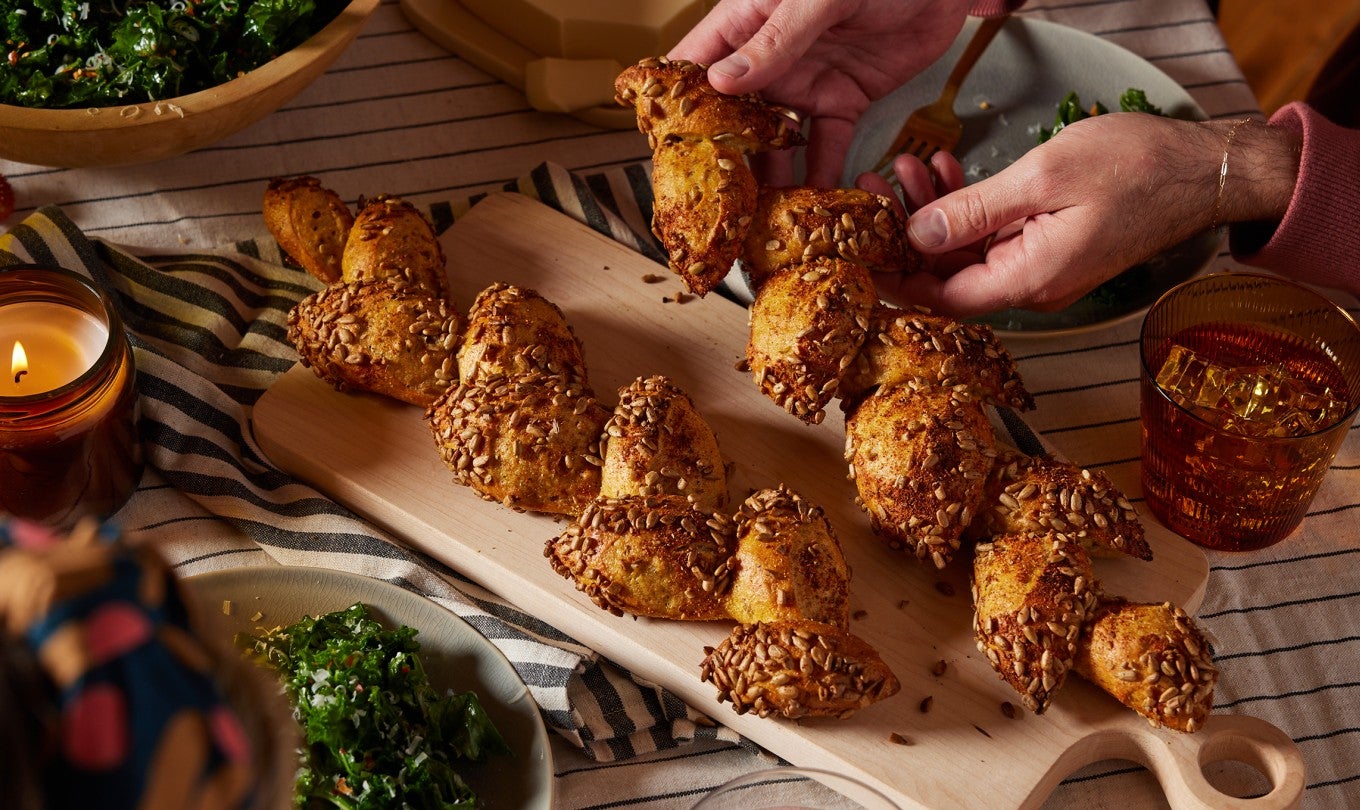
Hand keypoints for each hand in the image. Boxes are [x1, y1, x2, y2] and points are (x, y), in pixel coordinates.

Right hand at [669, 0, 973, 186]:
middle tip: (713, 203)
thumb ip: (775, 39)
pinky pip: (825, 144)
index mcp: (748, 20)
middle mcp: (771, 56)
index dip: (678, 107)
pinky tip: (810, 204)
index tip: (668, 151)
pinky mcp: (844, 99)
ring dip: (767, 176)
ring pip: (774, 139)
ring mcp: (806, 81)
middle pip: (731, 114)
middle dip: (721, 158)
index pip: (696, 65)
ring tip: (757, 215)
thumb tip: (723, 81)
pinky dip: (819, 174)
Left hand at [871, 113, 1242, 316]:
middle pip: (948, 273)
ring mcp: (1041, 269)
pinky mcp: (1049, 248)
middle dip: (908, 230)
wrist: (1204, 167)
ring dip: (934, 210)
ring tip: (908, 166)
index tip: (861, 247)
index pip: (941, 297)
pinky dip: (967, 207)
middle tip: (877, 187)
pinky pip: (994, 237)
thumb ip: (973, 211)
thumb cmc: (1138, 167)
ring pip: (967, 250)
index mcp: (1029, 280)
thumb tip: (917, 234)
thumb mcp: (1041, 178)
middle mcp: (1032, 286)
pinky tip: (946, 171)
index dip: (895, 275)